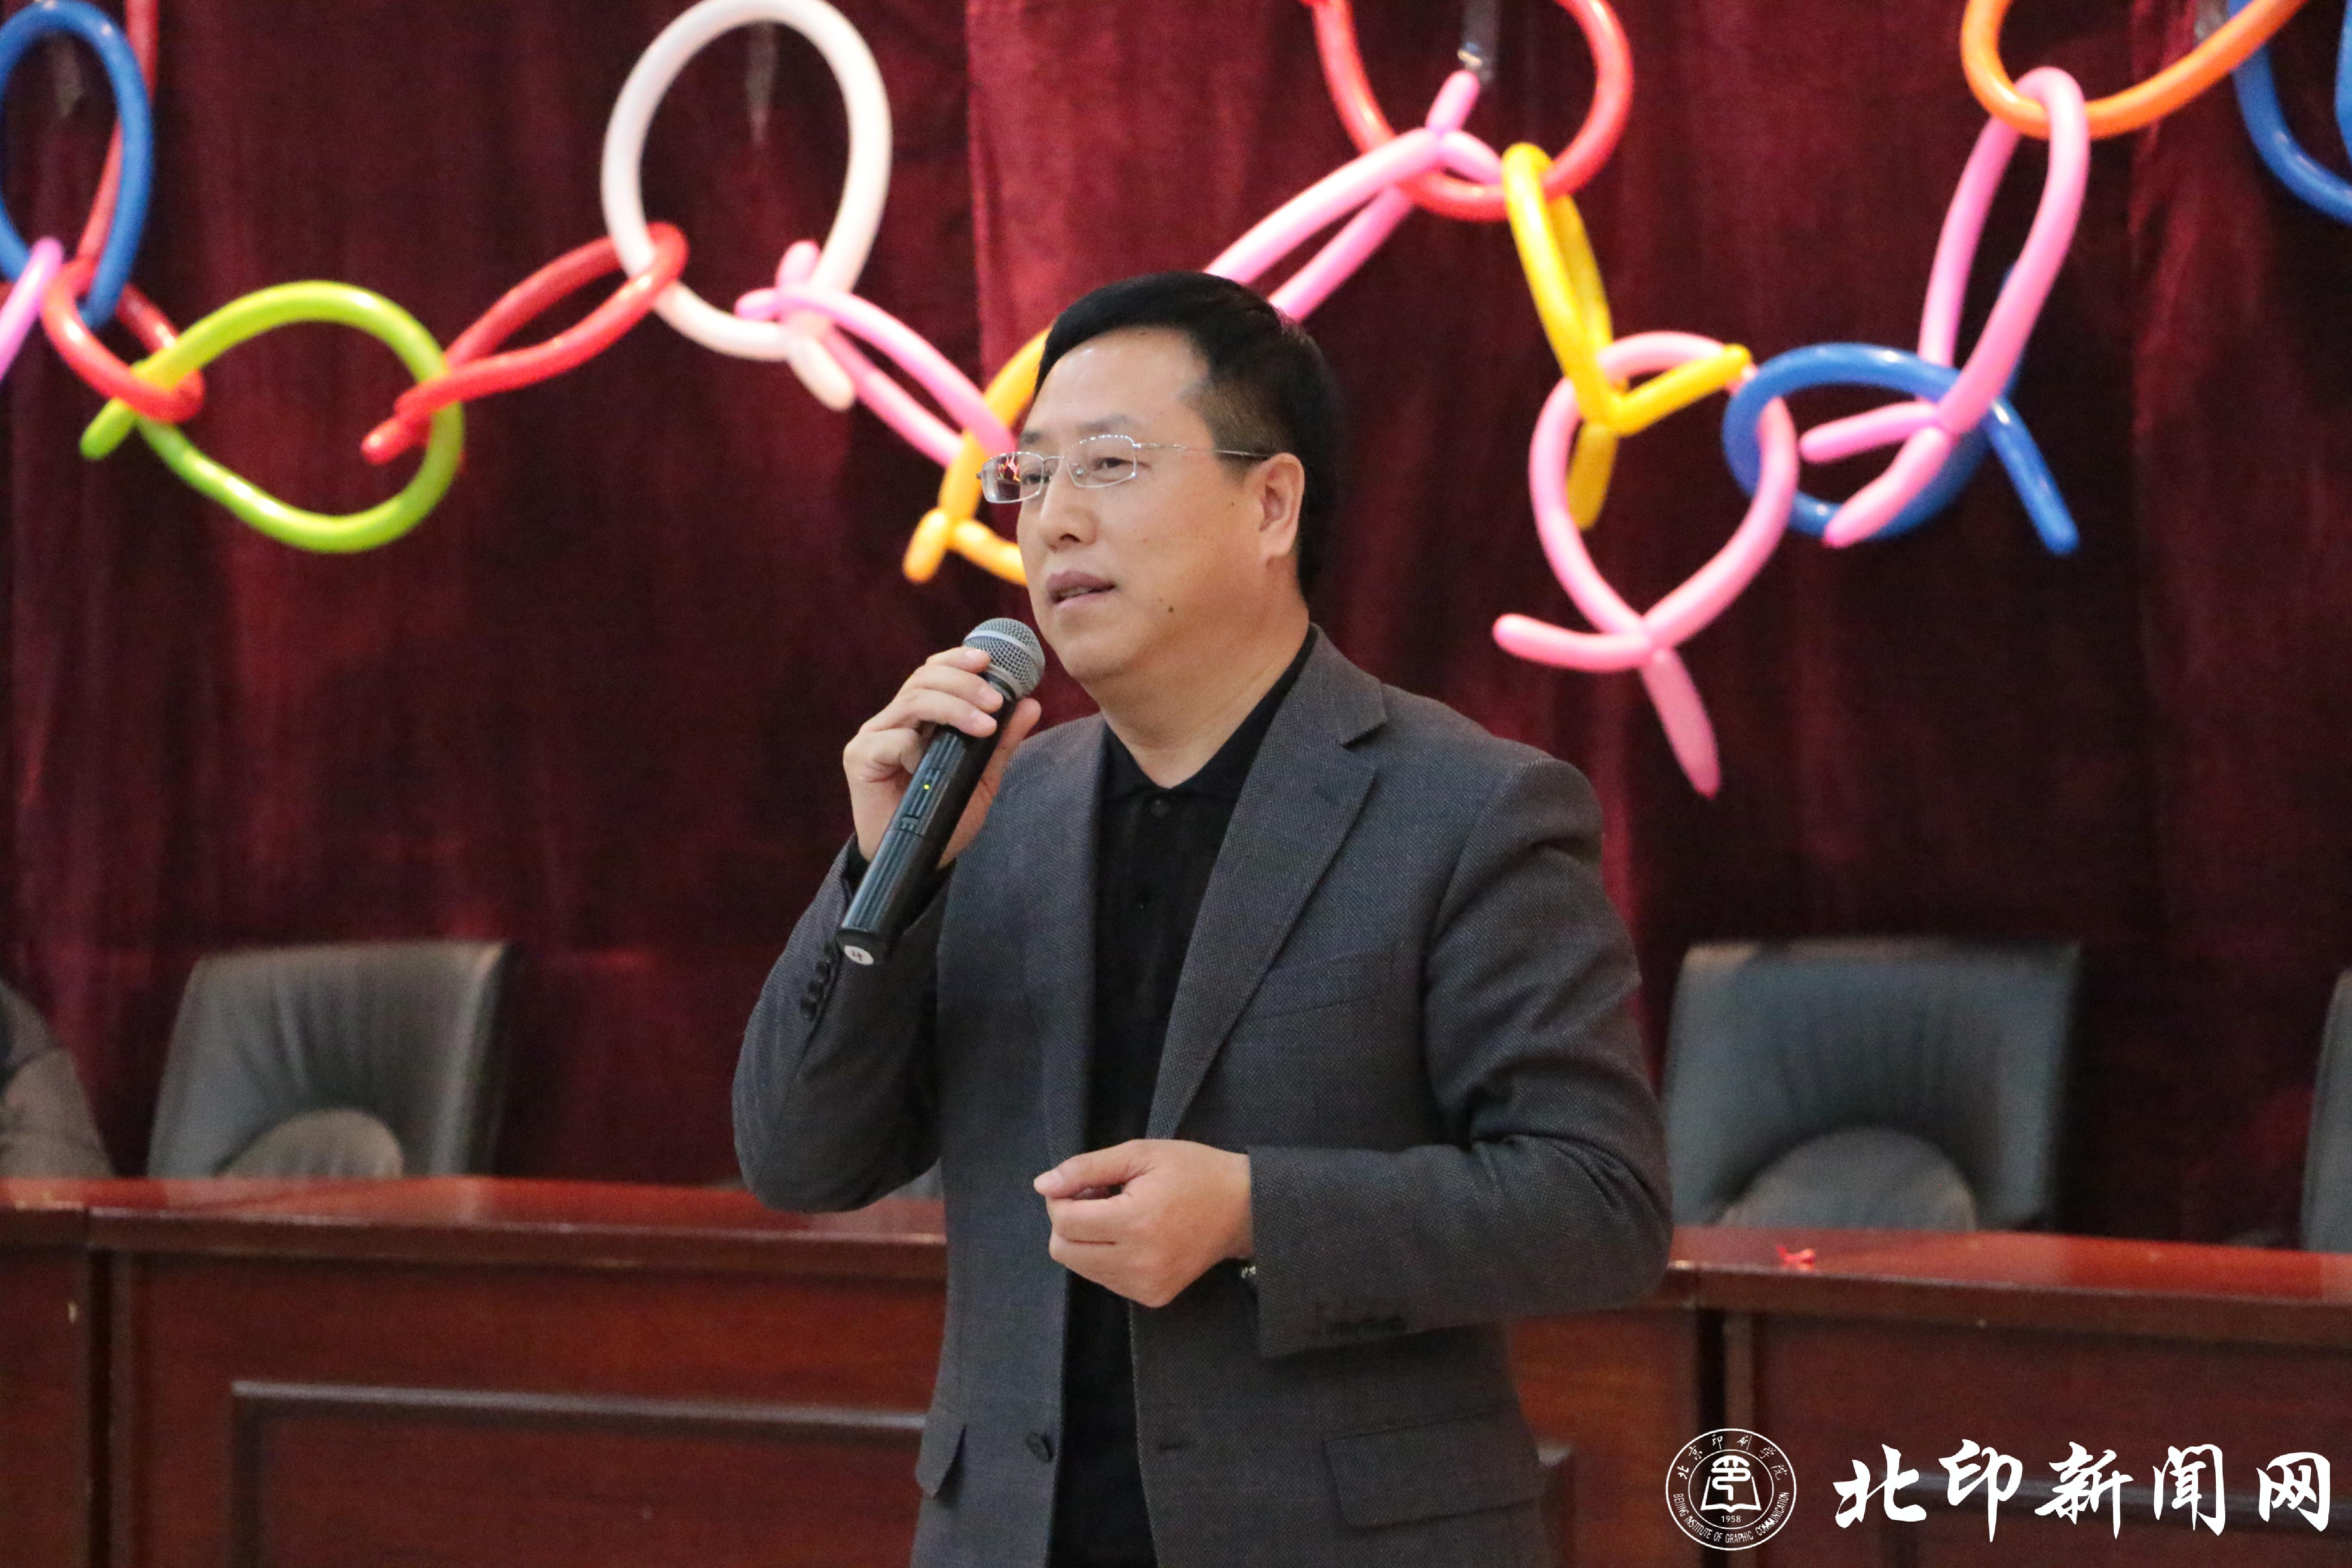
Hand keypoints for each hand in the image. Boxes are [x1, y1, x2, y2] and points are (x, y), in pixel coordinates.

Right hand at [844, 645, 1042, 861]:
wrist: (918, 859)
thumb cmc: (944, 813)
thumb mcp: (982, 776)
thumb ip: (1002, 742)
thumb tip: (1030, 705)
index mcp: (918, 716)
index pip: (933, 672)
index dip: (957, 659)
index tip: (989, 661)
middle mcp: (894, 720)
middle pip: (924, 678)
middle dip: (964, 683)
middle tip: (995, 702)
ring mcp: (874, 736)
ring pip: (913, 700)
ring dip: (954, 707)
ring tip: (985, 725)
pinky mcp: (860, 758)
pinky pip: (894, 741)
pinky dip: (919, 748)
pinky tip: (933, 766)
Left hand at [1034, 1140, 1252, 1307]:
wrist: (1244, 1209)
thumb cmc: (1194, 1172)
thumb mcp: (1141, 1153)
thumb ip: (1087, 1168)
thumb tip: (1042, 1185)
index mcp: (1135, 1223)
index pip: (1063, 1222)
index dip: (1062, 1197)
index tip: (1085, 1183)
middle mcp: (1137, 1263)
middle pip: (1063, 1250)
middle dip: (1069, 1221)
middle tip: (1099, 1197)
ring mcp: (1145, 1286)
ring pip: (1081, 1267)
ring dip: (1086, 1239)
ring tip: (1118, 1215)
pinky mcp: (1153, 1297)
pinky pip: (1105, 1280)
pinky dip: (1105, 1256)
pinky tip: (1131, 1235)